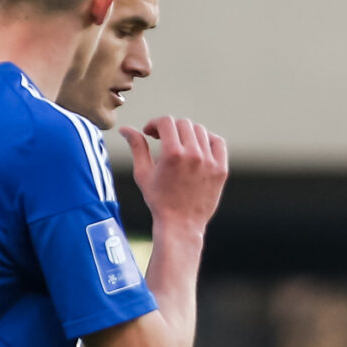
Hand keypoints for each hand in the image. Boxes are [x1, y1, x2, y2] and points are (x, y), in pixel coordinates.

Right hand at [120, 116, 228, 232]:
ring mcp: (210, 162)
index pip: (166, 122)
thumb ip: (137, 147)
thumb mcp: (143, 173)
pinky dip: (208, 140)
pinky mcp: (221, 169)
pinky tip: (198, 147)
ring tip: (179, 145)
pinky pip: (218, 143)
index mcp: (172, 154)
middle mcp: (193, 155)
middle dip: (170, 129)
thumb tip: (125, 128)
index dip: (155, 124)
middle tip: (162, 140)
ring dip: (187, 133)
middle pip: (183, 124)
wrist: (181, 224)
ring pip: (200, 131)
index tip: (150, 133)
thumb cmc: (159, 201)